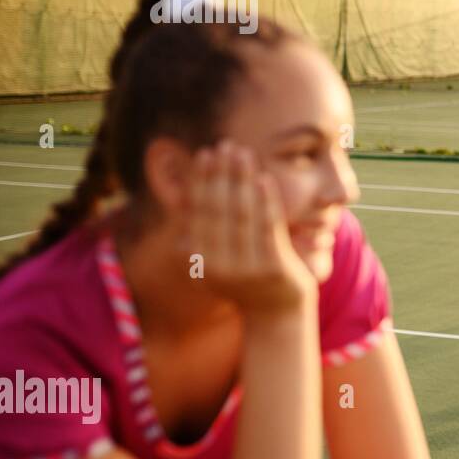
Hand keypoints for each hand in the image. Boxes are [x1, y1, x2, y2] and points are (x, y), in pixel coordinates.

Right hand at [186, 141, 316, 317]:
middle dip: (221, 174)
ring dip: (242, 179)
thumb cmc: (247, 276)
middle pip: (218, 210)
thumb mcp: (217, 256)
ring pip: (242, 214)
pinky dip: (265, 200)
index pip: (198, 212)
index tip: (204, 153)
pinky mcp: (273, 268)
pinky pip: (268, 227)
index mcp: (200, 261)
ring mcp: (246, 268)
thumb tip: (180, 196)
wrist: (278, 313)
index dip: (201, 181)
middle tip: (224, 145)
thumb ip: (202, 231)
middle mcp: (218, 266)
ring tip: (243, 153)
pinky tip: (263, 178)